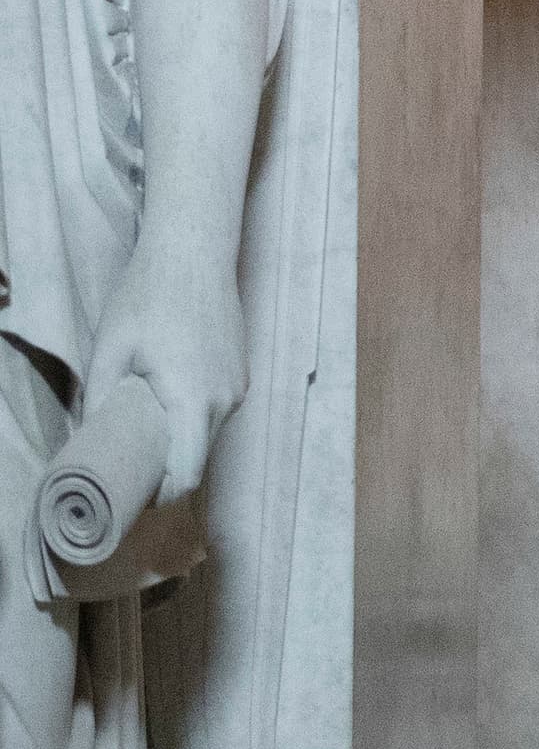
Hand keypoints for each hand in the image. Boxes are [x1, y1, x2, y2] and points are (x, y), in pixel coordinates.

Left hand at [83, 255, 244, 500]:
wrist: (193, 251)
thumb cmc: (148, 297)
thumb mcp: (109, 351)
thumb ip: (99, 400)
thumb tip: (88, 439)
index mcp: (193, 401)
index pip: (187, 475)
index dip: (160, 497)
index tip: (133, 496)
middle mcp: (226, 399)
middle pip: (197, 456)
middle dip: (165, 467)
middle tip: (126, 459)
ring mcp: (238, 384)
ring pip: (207, 432)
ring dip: (179, 437)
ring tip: (143, 420)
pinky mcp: (240, 371)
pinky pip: (216, 408)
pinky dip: (192, 414)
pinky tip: (166, 393)